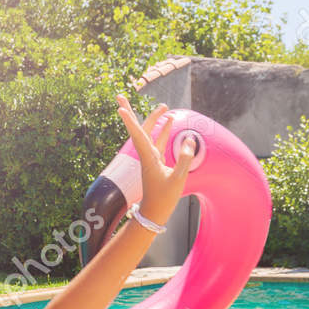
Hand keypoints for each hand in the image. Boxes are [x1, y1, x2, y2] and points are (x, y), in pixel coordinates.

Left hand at [116, 94, 195, 227]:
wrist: (154, 213)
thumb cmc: (164, 198)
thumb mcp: (177, 179)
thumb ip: (184, 159)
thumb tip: (189, 140)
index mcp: (148, 158)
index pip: (138, 135)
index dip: (130, 121)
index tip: (120, 108)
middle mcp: (146, 155)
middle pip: (138, 129)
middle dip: (131, 113)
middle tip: (120, 95)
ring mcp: (150, 158)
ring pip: (149, 133)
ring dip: (154, 119)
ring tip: (164, 106)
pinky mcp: (156, 161)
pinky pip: (158, 141)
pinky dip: (163, 131)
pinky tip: (170, 122)